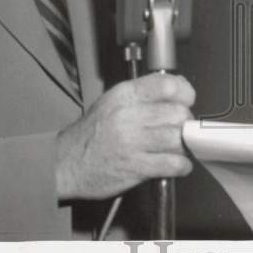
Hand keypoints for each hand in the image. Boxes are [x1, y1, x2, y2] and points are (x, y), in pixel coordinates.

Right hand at [55, 73, 195, 199]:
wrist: (66, 163)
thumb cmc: (92, 132)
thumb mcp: (113, 101)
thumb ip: (143, 93)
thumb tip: (176, 88)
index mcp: (125, 95)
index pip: (167, 85)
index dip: (184, 92)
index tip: (186, 101)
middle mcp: (129, 116)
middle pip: (177, 113)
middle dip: (185, 122)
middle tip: (181, 128)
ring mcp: (132, 142)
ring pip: (178, 138)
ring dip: (184, 144)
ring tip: (178, 147)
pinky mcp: (135, 167)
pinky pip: (172, 163)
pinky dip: (182, 165)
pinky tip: (179, 164)